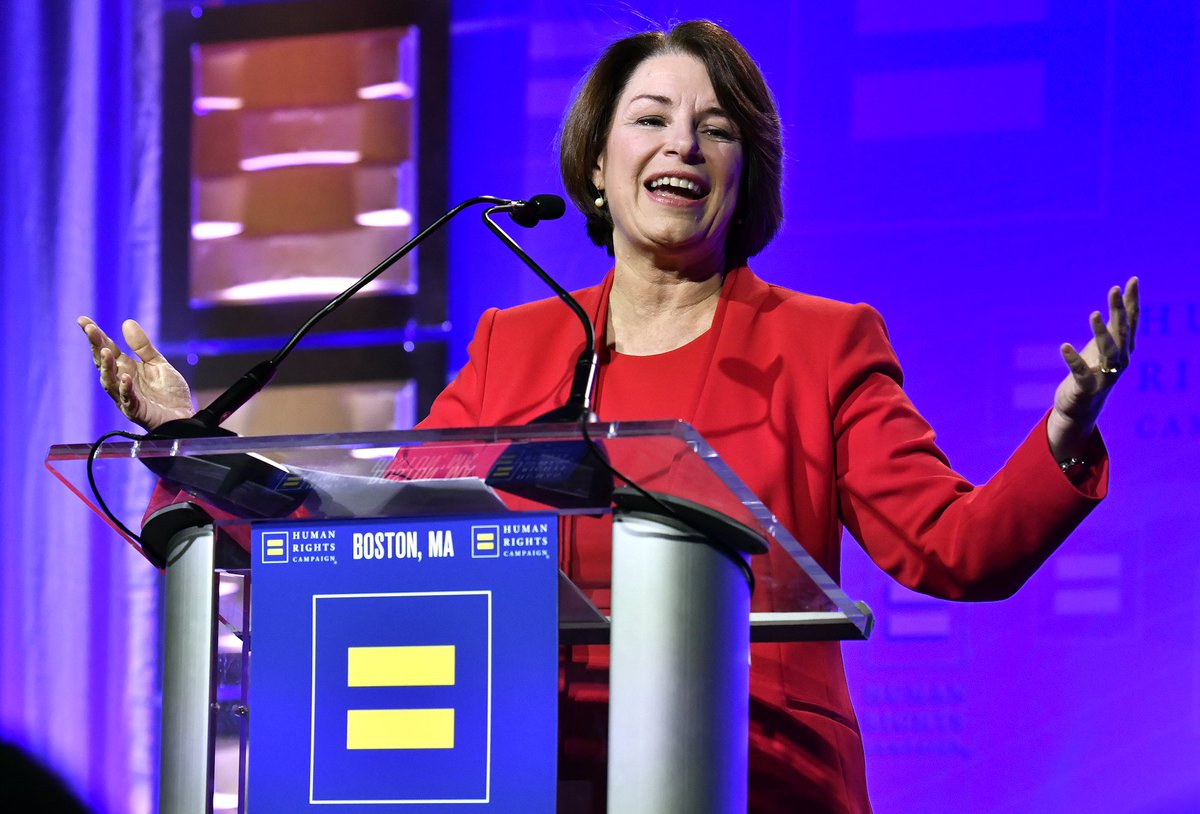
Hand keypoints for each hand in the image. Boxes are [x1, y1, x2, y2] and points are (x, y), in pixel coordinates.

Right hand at [77, 316, 194, 430]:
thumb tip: (126, 322)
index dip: (96, 335)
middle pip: (104, 363)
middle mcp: (122, 381)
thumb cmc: (169, 392)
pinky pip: (128, 400)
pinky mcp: (136, 411)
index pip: (107, 349)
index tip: (82, 320)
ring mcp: (126, 397)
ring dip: (107, 367)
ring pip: (110, 382)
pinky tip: (125, 377)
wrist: (184, 417)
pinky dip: (125, 388)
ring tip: (105, 351)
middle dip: (96, 346)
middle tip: (91, 330)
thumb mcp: (157, 364)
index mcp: (126, 368)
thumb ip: (142, 347)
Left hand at [1046, 277, 1138, 460]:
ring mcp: (1105, 375)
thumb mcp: (1104, 344)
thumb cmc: (1093, 371)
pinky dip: (1073, 359)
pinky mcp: (1087, 387)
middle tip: (1113, 289)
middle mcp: (1120, 360)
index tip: (1131, 280)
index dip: (1132, 301)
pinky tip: (1064, 346)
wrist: (1081, 407)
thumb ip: (1113, 323)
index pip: (1132, 320)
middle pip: (1122, 332)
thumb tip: (1121, 296)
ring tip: (1092, 313)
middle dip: (1119, 310)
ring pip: (1108, 351)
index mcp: (1124, 348)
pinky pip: (1080, 371)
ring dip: (1101, 332)